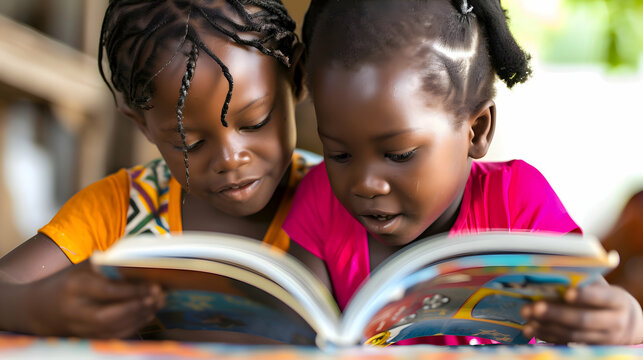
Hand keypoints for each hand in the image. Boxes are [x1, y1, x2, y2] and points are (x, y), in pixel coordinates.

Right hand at [26, 260, 164, 337]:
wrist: (40, 307)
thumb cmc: (69, 280)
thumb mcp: (84, 266)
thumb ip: (109, 264)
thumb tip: (142, 264)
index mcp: (74, 287)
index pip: (106, 291)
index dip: (132, 291)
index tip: (153, 285)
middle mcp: (75, 310)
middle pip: (108, 316)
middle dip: (136, 307)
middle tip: (158, 296)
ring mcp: (79, 327)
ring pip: (112, 329)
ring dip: (139, 317)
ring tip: (157, 302)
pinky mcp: (87, 337)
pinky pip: (113, 336)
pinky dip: (133, 326)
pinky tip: (148, 313)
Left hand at [521, 280, 642, 344]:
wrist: (624, 323)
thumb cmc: (604, 296)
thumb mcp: (601, 285)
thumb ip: (583, 278)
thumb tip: (554, 266)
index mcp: (618, 301)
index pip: (603, 298)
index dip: (585, 296)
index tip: (567, 293)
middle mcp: (614, 323)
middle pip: (584, 320)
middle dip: (557, 314)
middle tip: (535, 307)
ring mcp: (602, 339)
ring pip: (573, 335)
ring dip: (547, 326)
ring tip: (527, 316)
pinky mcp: (589, 348)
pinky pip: (566, 343)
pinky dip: (546, 336)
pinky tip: (530, 329)